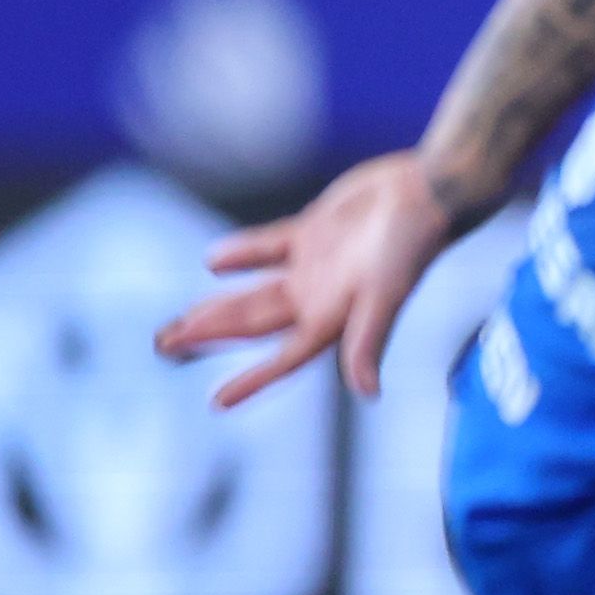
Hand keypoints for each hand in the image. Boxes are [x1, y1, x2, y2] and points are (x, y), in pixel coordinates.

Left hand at [153, 151, 469, 404]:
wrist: (429, 191)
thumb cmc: (411, 246)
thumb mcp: (386, 295)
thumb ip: (370, 340)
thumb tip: (368, 393)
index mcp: (333, 317)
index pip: (284, 359)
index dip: (253, 381)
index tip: (218, 403)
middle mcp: (320, 297)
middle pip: (254, 325)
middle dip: (211, 336)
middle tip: (165, 345)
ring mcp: (314, 265)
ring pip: (254, 293)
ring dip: (219, 305)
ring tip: (180, 320)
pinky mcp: (313, 231)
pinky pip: (268, 248)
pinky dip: (240, 256)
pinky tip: (213, 262)